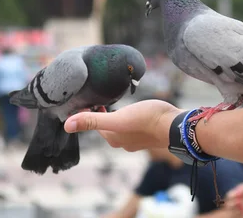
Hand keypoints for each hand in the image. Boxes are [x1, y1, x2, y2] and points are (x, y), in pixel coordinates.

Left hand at [64, 99, 182, 151]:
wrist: (176, 126)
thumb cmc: (147, 120)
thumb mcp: (118, 118)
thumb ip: (93, 120)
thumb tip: (67, 125)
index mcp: (113, 138)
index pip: (95, 125)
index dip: (90, 113)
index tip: (91, 101)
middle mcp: (123, 142)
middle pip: (107, 127)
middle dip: (103, 115)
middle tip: (103, 100)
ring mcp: (137, 140)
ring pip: (120, 127)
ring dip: (117, 117)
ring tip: (119, 103)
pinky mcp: (149, 134)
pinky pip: (133, 126)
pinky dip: (130, 118)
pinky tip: (137, 110)